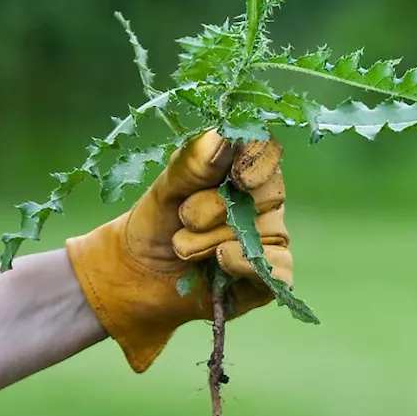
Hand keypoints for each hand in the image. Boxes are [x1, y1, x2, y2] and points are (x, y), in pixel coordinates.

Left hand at [65, 131, 292, 371]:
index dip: (257, 161)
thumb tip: (225, 137)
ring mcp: (269, 239)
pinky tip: (220, 261)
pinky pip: (278, 268)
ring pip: (264, 233)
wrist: (138, 277)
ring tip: (182, 248)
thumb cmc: (155, 223)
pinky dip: (246, 263)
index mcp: (242, 168)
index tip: (236, 176)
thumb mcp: (165, 189)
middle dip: (216, 208)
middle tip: (183, 218)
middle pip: (265, 194)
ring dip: (214, 241)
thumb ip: (193, 164)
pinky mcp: (269, 276)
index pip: (266, 152)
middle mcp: (263, 201)